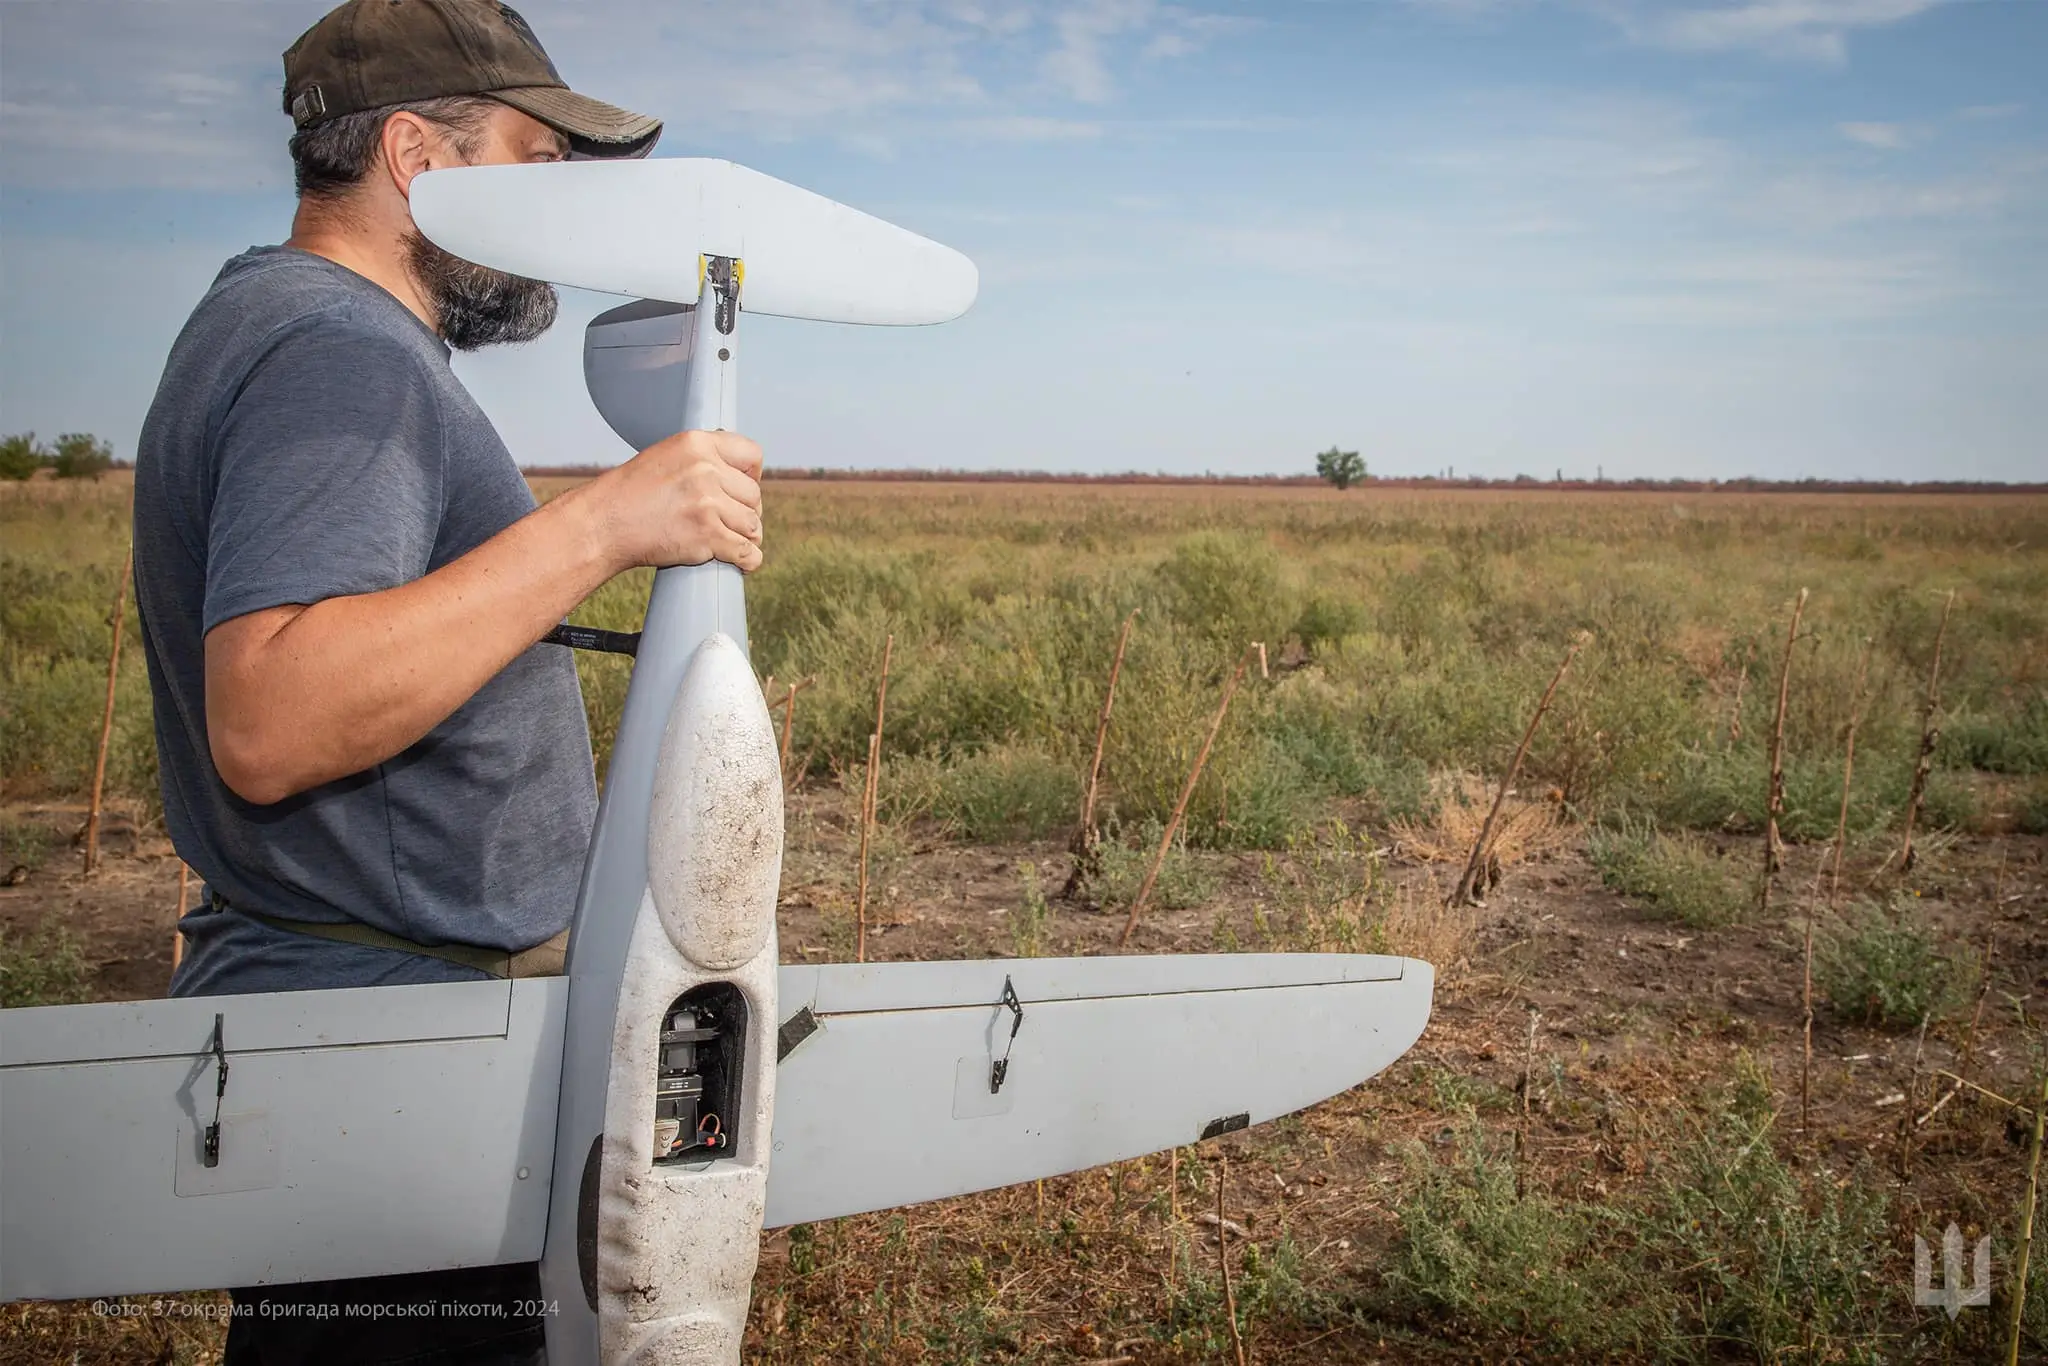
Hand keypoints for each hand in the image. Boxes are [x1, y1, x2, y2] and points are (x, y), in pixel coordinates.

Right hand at [594, 429, 763, 572]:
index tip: (744, 489)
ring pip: (753, 524)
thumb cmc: (630, 494)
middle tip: (729, 522)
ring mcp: (708, 503)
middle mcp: (705, 469)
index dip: (752, 475)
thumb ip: (702, 459)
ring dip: (746, 537)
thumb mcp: (666, 457)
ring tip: (731, 540)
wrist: (604, 524)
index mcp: (697, 444)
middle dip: (746, 511)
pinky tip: (742, 561)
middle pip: (754, 494)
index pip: (751, 454)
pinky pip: (746, 551)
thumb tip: (740, 474)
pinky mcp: (707, 535)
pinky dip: (748, 560)